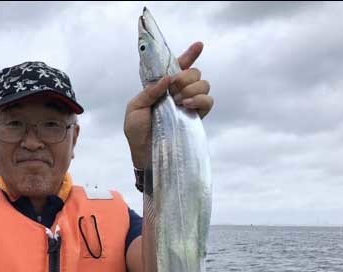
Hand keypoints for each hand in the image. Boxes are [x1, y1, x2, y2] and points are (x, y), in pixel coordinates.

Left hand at [124, 42, 213, 167]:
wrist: (144, 154)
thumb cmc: (136, 132)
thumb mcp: (134, 108)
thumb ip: (149, 92)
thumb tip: (168, 78)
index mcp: (162, 88)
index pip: (177, 68)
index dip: (189, 55)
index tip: (198, 45)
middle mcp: (177, 94)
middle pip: (194, 72)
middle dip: (186, 76)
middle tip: (174, 89)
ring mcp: (189, 105)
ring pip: (204, 84)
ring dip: (192, 87)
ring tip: (179, 101)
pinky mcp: (196, 118)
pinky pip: (208, 101)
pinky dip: (200, 99)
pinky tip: (188, 105)